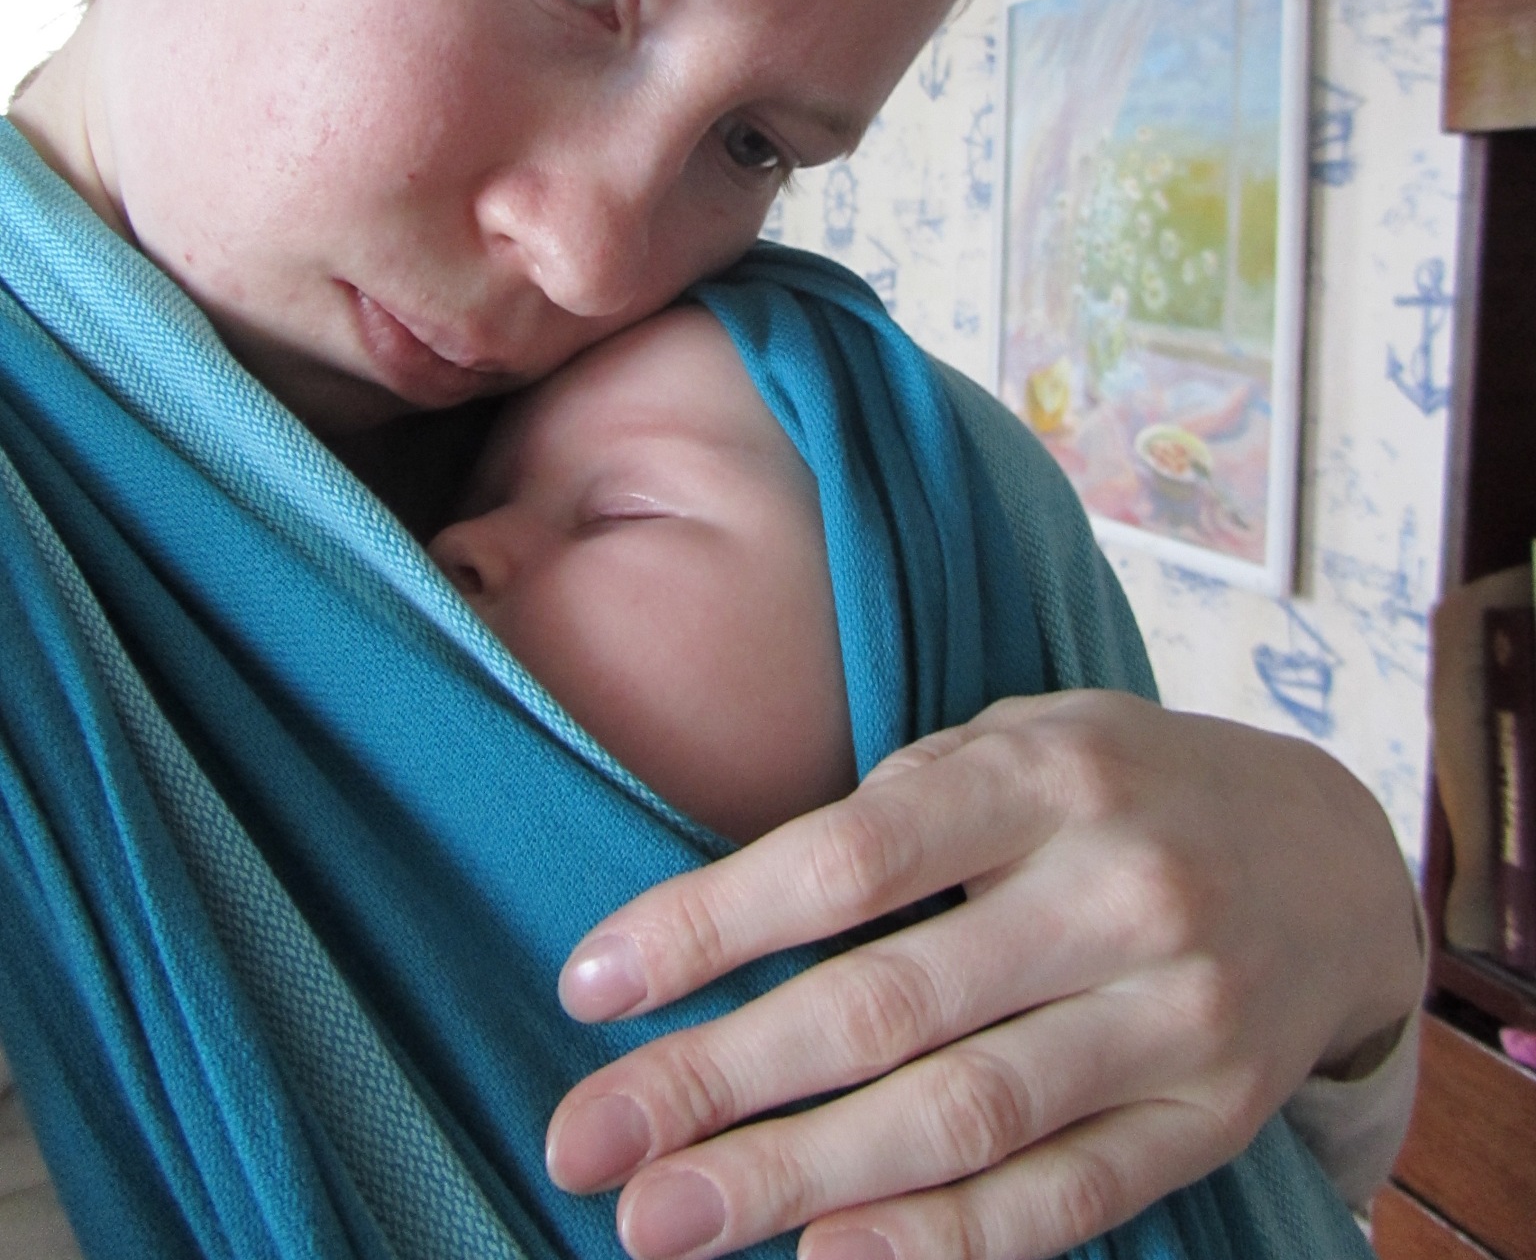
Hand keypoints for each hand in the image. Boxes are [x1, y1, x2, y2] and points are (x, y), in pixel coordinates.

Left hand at [544, 692, 1423, 1259]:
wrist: (1330, 861)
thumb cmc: (1123, 789)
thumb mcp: (1024, 742)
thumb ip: (905, 813)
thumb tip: (728, 921)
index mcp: (1048, 774)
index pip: (851, 857)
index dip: (711, 924)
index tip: (590, 985)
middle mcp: (1117, 892)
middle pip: (886, 1005)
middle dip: (718, 1081)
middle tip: (585, 1142)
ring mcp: (1173, 1016)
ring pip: (961, 1118)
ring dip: (796, 1181)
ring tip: (662, 1219)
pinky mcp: (1207, 1121)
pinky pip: (1061, 1200)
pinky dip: (942, 1242)